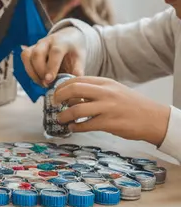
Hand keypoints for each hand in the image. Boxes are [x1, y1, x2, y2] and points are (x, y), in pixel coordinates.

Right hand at [21, 27, 86, 86]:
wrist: (67, 38)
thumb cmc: (73, 49)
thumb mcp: (80, 58)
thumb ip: (77, 70)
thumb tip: (72, 83)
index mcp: (61, 41)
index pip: (55, 52)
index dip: (51, 67)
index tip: (49, 80)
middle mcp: (46, 41)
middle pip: (37, 54)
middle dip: (39, 72)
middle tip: (46, 84)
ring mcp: (36, 44)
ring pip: (27, 56)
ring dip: (32, 72)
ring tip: (42, 83)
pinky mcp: (30, 49)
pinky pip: (25, 59)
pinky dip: (29, 71)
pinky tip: (38, 78)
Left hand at [54, 76, 169, 146]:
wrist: (153, 118)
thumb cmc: (131, 105)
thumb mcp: (113, 90)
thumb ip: (94, 91)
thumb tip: (70, 96)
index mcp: (105, 83)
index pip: (77, 80)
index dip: (61, 86)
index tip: (55, 93)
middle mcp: (105, 93)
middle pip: (74, 89)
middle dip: (58, 96)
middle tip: (53, 104)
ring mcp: (108, 108)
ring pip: (77, 109)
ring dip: (64, 115)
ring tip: (60, 119)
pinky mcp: (110, 123)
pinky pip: (85, 125)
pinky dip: (75, 127)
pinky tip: (73, 127)